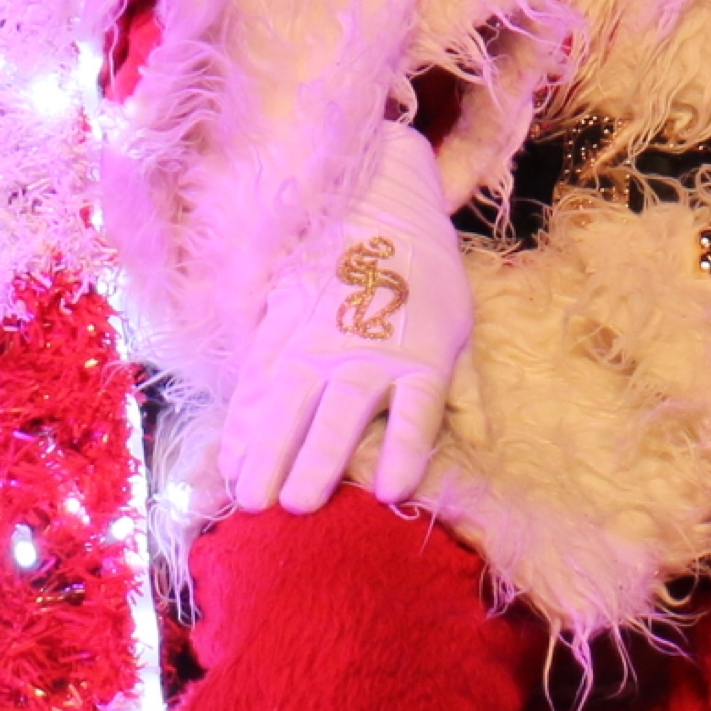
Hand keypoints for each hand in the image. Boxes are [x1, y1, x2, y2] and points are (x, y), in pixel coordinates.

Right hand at [221, 124, 472, 513]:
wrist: (376, 204)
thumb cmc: (424, 277)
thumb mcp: (458, 326)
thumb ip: (463, 392)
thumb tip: (479, 447)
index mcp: (422, 357)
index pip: (416, 411)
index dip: (405, 451)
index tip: (391, 489)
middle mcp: (366, 352)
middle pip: (340, 414)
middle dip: (317, 461)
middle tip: (295, 506)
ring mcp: (317, 340)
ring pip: (288, 402)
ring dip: (267, 451)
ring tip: (251, 496)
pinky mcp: (280, 329)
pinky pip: (258, 382)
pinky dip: (243, 421)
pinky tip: (232, 458)